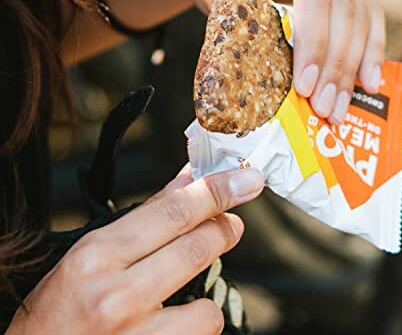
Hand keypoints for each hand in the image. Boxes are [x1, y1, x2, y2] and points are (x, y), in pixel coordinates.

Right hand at [7, 166, 263, 334]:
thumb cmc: (58, 311)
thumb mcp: (92, 254)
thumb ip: (146, 216)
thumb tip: (188, 181)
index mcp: (96, 255)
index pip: (172, 211)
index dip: (216, 191)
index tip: (244, 180)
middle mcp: (115, 296)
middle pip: (196, 247)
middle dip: (225, 228)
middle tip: (232, 223)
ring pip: (206, 306)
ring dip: (205, 292)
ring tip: (186, 290)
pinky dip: (196, 326)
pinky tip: (175, 324)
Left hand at [168, 0, 385, 123]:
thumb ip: (259, 28)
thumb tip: (289, 87)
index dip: (314, 45)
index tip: (306, 88)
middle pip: (344, 5)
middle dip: (336, 64)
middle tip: (327, 109)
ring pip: (361, 13)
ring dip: (353, 64)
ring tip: (342, 106)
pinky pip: (366, 11)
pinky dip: (365, 48)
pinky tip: (365, 80)